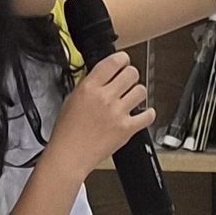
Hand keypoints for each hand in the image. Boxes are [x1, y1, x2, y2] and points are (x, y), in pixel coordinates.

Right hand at [53, 52, 152, 169]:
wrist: (69, 155)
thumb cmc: (67, 131)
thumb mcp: (71, 99)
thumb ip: (89, 85)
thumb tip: (104, 76)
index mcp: (89, 87)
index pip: (113, 62)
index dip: (122, 59)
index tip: (124, 61)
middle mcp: (105, 97)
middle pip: (131, 73)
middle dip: (131, 75)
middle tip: (128, 81)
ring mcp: (117, 113)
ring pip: (141, 90)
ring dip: (138, 93)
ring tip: (132, 98)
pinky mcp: (126, 129)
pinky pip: (148, 115)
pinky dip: (148, 114)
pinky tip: (142, 114)